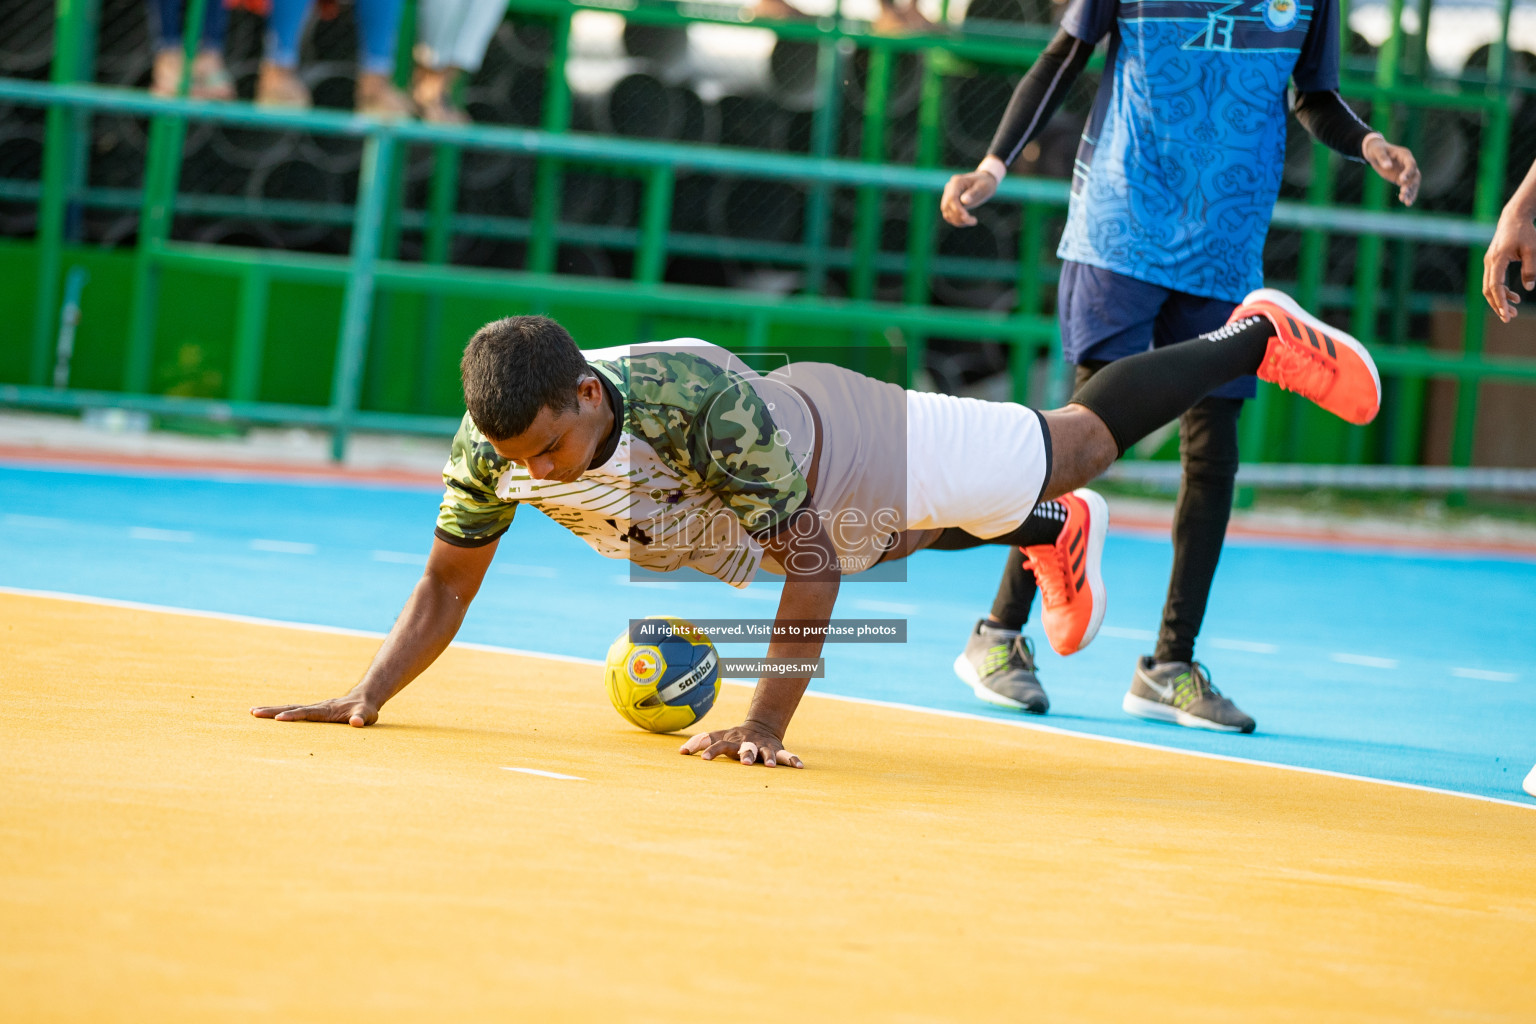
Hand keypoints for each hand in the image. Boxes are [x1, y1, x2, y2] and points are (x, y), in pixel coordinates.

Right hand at [251, 693, 377, 726]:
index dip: (293, 716)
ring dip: (271, 710)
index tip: (278, 719)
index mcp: (326, 710)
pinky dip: (279, 711)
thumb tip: (357, 722)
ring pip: (289, 708)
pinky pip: (293, 710)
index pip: (307, 713)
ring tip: (252, 711)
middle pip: (291, 708)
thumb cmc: (365, 710)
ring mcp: (313, 708)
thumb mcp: (366, 715)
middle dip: (272, 711)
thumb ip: (362, 718)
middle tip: (253, 712)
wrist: (364, 698)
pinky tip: (268, 715)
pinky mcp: (312, 710)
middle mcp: (317, 707)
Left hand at [680, 721, 802, 767]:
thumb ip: (700, 741)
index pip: (719, 745)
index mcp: (732, 742)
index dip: (712, 751)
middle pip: (746, 749)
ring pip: (767, 752)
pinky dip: (793, 760)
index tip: (703, 759)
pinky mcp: (776, 750)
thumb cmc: (733, 737)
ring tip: (770, 766)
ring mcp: (763, 747)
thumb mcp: (718, 736)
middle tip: (746, 763)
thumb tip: (680, 752)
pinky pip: (786, 755)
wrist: (760, 726)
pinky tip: (800, 767)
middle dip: (747, 755)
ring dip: (769, 758)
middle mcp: (748, 744)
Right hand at [940, 170, 998, 226]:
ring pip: (946, 213)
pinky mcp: (949, 203)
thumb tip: (963, 201)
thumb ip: (973, 193)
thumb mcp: (982, 187)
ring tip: (972, 221)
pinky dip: (956, 221)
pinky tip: (967, 221)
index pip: (951, 198)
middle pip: (947, 206)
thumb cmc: (985, 183)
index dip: (957, 209)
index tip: (966, 217)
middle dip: (958, 217)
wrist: (984, 181)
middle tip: (974, 221)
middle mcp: (949, 188)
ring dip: (957, 221)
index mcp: (956, 182)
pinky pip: (948, 215)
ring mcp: (947, 196)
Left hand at [1363, 135, 1419, 206]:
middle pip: (1414, 175)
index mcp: (1404, 155)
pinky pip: (1408, 187)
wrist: (1375, 153)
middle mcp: (1408, 163)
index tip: (1401, 180)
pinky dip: (1409, 194)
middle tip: (1403, 193)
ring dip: (1411, 192)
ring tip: (1406, 202)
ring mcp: (1406, 171)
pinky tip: (1407, 203)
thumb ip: (1382, 158)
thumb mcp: (1377, 152)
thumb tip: (1388, 167)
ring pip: (1413, 183)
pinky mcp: (1402, 179)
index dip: (1408, 172)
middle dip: (1410, 185)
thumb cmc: (1376, 150)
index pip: (1411, 164)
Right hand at [1483, 209, 1535, 321]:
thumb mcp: (1532, 249)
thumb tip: (1529, 288)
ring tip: (1514, 311)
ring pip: (1489, 288)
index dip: (1500, 301)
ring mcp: (1488, 263)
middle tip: (1509, 318)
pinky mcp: (1492, 263)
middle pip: (1488, 290)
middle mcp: (1489, 263)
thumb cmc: (1525, 232)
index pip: (1495, 285)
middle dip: (1498, 305)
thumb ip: (1530, 268)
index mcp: (1497, 259)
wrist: (1513, 218)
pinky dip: (1502, 292)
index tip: (1507, 313)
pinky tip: (1515, 296)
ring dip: (1500, 300)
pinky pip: (1493, 282)